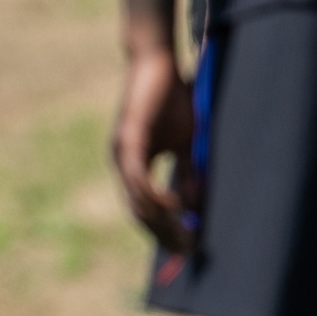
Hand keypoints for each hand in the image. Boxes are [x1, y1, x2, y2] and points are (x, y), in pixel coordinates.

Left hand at [112, 40, 201, 251]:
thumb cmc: (171, 99)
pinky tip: (174, 207)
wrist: (158, 63)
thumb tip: (194, 204)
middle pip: (139, 213)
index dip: (164, 231)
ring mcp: (122, 153)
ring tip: (185, 235)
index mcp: (133, 165)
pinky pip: (138, 178)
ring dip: (162, 222)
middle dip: (165, 235)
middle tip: (188, 252)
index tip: (186, 248)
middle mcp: (122, 164)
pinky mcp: (129, 140)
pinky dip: (154, 196)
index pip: (144, 209)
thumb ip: (187, 172)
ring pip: (137, 201)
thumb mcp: (185, 143)